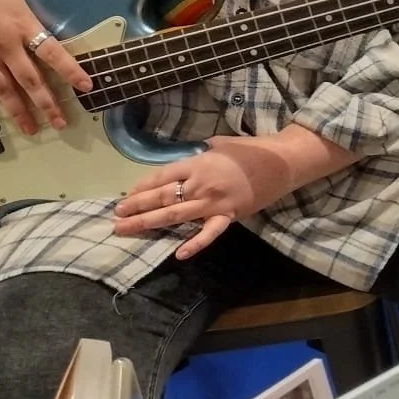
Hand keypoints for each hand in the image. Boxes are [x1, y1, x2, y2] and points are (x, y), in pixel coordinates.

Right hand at [0, 0, 92, 134]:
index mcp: (22, 25)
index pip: (53, 53)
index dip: (71, 70)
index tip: (86, 87)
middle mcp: (7, 47)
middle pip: (31, 81)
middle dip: (47, 104)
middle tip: (61, 123)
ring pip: (5, 90)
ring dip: (18, 112)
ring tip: (32, 130)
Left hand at [113, 137, 293, 258]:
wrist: (282, 162)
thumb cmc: (252, 150)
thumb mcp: (222, 144)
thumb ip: (202, 152)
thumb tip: (189, 159)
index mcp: (198, 163)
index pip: (161, 177)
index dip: (141, 187)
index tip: (126, 196)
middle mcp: (201, 183)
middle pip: (162, 197)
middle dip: (136, 207)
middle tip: (116, 216)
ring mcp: (214, 202)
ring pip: (175, 215)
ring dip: (149, 223)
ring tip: (127, 229)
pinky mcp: (230, 215)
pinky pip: (209, 233)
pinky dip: (195, 244)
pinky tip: (178, 254)